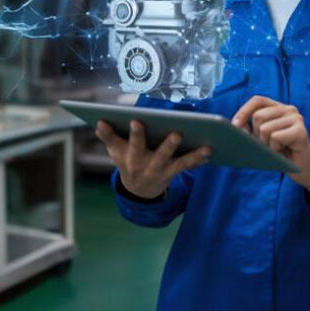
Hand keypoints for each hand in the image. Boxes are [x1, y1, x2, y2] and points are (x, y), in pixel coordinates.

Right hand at [95, 119, 211, 198]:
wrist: (137, 189)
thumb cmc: (126, 161)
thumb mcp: (115, 151)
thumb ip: (108, 136)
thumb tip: (99, 122)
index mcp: (131, 157)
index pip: (131, 143)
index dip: (134, 134)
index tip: (137, 121)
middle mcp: (147, 165)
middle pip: (159, 155)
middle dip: (168, 145)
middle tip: (177, 133)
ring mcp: (162, 171)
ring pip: (179, 163)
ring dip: (193, 156)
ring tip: (206, 147)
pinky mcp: (173, 173)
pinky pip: (187, 167)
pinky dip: (198, 160)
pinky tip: (209, 152)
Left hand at [232, 95, 309, 196]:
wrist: (304, 169)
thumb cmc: (280, 152)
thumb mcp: (261, 139)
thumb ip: (250, 129)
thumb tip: (234, 126)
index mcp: (278, 107)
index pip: (257, 100)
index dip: (244, 111)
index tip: (234, 126)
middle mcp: (289, 109)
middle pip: (258, 116)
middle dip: (256, 135)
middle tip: (266, 145)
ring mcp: (296, 119)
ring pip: (265, 128)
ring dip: (266, 144)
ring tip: (276, 149)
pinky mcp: (301, 131)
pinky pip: (275, 137)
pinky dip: (275, 148)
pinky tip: (283, 151)